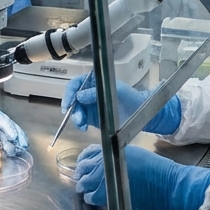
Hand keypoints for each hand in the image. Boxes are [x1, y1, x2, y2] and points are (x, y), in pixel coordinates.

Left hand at [0, 86, 28, 154]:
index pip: (1, 120)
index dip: (8, 129)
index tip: (13, 138)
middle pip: (9, 125)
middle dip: (17, 135)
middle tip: (22, 146)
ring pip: (9, 130)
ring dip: (16, 139)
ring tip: (22, 149)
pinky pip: (4, 135)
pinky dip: (10, 141)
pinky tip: (13, 149)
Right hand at [60, 74, 181, 134]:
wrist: (141, 114)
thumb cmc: (131, 98)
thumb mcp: (117, 91)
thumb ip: (97, 92)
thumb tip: (79, 96)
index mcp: (94, 81)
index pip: (75, 84)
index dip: (69, 93)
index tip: (68, 104)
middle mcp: (89, 92)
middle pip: (72, 98)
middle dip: (72, 108)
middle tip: (77, 118)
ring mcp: (90, 105)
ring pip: (75, 110)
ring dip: (76, 118)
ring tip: (82, 125)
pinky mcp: (92, 117)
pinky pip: (81, 119)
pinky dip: (80, 124)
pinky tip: (84, 128)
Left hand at [73, 145, 209, 209]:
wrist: (168, 184)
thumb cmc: (157, 170)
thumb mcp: (133, 154)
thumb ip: (114, 155)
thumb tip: (101, 162)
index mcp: (112, 149)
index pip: (88, 153)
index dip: (84, 160)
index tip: (84, 165)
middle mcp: (106, 162)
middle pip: (83, 168)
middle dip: (83, 174)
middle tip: (84, 179)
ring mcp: (105, 179)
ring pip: (84, 184)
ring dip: (85, 186)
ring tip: (89, 189)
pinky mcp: (109, 195)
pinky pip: (91, 197)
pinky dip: (92, 198)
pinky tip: (98, 198)